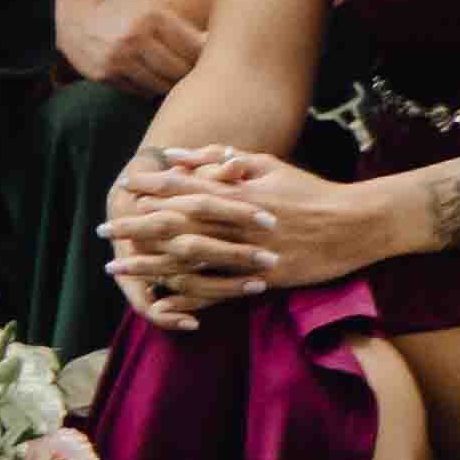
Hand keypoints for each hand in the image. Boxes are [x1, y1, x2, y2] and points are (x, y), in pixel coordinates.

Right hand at [52, 0, 206, 96]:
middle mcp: (134, 38)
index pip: (194, 49)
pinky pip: (138, 91)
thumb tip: (213, 47)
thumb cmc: (121, 11)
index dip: (203, 57)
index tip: (206, 60)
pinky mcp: (104, 75)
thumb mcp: (151, 10)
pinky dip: (146, 88)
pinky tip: (144, 76)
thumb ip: (180, 30)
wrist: (72, 13)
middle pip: (179, 71)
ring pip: (160, 86)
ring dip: (168, 84)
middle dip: (187, 74)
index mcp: (152, 17)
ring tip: (168, 75)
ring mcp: (118, 58)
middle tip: (190, 73)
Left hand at [104, 143, 376, 321]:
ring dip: (150, 265)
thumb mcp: (267, 165)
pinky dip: (190, 299)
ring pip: (190, 261)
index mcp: (239, 194)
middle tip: (103, 231)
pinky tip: (162, 304)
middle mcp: (239, 224)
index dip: (152, 188)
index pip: (186, 188)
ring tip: (117, 267)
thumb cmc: (309, 191)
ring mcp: (251, 254)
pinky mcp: (264, 280)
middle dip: (136, 229)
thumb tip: (182, 154)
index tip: (123, 187)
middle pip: (177, 226)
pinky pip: (220, 292)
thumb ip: (223, 160)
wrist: (356, 224)